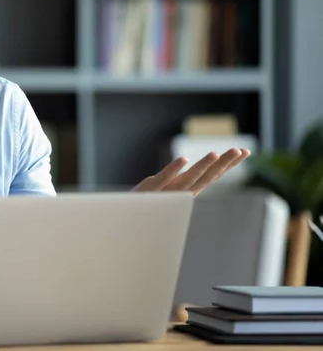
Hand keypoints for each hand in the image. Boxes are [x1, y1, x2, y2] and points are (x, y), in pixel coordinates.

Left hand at [132, 148, 250, 195]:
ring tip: (216, 153)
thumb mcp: (168, 190)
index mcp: (187, 190)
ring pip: (188, 179)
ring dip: (203, 167)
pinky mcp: (150, 190)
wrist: (124, 220)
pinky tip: (184, 159)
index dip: (228, 164)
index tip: (245, 151)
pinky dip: (173, 170)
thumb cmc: (147, 204)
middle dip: (224, 164)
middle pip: (206, 177)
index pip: (212, 176)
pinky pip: (163, 180)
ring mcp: (166, 192)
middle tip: (240, 150)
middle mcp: (181, 192)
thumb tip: (194, 168)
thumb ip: (181, 180)